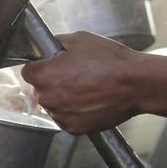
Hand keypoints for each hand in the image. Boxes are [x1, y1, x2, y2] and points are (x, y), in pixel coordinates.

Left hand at [19, 32, 142, 133]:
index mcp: (42, 75)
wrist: (137, 84)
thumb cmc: (111, 61)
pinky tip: (91, 101)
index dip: (41, 66)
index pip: (28, 71)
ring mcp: (59, 115)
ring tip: (87, 88)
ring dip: (64, 98)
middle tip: (77, 76)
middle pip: (41, 88)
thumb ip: (56, 43)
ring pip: (54, 105)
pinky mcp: (72, 128)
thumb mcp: (80, 39)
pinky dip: (75, 112)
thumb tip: (47, 47)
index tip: (53, 65)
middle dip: (53, 82)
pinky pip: (66, 118)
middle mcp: (46, 97)